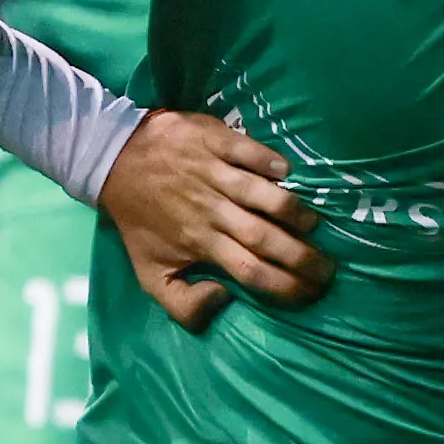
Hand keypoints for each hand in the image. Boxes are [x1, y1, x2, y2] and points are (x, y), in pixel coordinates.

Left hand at [97, 109, 330, 332]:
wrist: (115, 162)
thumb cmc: (141, 219)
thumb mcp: (150, 273)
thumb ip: (182, 303)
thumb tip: (223, 300)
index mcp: (201, 244)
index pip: (252, 272)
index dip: (286, 286)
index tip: (312, 292)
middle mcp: (212, 212)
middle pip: (266, 239)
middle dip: (304, 257)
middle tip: (328, 267)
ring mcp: (214, 174)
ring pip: (264, 196)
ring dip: (294, 210)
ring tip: (313, 223)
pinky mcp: (214, 140)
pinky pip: (249, 151)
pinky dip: (271, 161)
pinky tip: (287, 173)